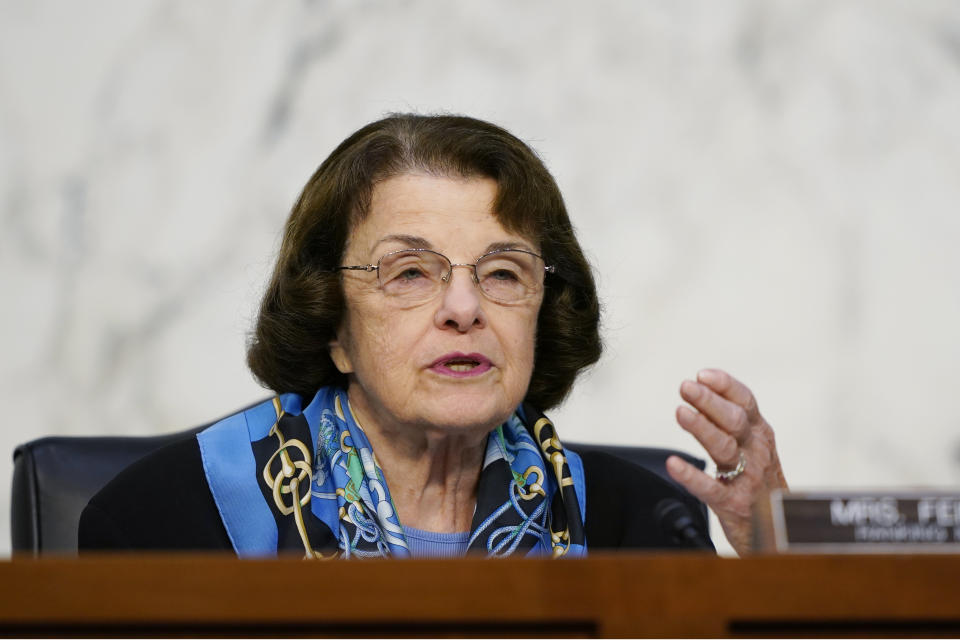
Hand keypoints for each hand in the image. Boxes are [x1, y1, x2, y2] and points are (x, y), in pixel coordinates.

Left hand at [665, 368, 787, 554]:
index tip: (701, 374)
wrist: (780, 529)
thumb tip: (699, 393)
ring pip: (724, 447)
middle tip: (686, 387)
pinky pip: (711, 488)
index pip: (745, 402)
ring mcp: (747, 478)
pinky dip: (691, 476)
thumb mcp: (752, 446)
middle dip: (709, 401)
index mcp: (761, 433)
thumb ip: (729, 421)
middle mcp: (757, 452)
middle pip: (734, 420)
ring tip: (680, 412)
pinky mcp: (734, 504)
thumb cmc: (759, 480)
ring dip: (701, 428)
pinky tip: (673, 464)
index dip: (724, 386)